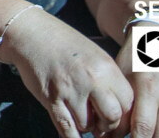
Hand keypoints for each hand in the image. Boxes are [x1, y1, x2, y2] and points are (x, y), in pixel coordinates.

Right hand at [0, 8, 132, 136]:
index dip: (124, 114)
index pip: (128, 103)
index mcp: (106, 67)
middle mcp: (90, 79)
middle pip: (112, 117)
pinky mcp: (50, 98)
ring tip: (81, 116)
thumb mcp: (94, 55)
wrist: (30, 32)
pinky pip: (66, 128)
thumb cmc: (64, 44)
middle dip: (107, 125)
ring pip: (88, 126)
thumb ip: (109, 80)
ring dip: (86, 126)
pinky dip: (73, 137)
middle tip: (101, 122)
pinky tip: (75, 136)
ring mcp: (69, 90)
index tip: (116, 116)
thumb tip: (119, 110)